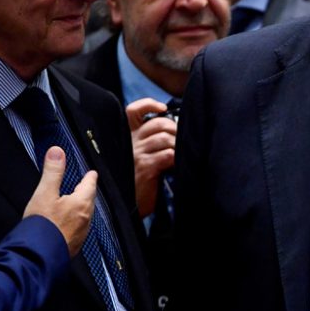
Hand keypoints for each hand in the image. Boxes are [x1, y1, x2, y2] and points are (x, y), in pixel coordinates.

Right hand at [23, 146, 96, 256]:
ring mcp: (81, 233)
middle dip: (87, 191)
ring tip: (76, 203)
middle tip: (85, 185)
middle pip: (90, 200)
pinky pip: (79, 228)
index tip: (92, 173)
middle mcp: (85, 219)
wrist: (37, 257)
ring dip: (82, 207)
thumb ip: (52, 172)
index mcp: (81, 203)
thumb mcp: (44, 193)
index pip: (90, 185)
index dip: (90, 177)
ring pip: (85, 215)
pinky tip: (68, 224)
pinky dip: (75, 221)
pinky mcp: (73, 245)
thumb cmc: (42, 226)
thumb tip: (57, 151)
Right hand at [126, 98, 176, 217]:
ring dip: (178, 144)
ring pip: (164, 138)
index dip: (148, 104)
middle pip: (158, 123)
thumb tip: (175, 130)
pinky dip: (177, 157)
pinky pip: (168, 154)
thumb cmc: (138, 180)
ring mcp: (137, 155)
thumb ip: (151, 142)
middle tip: (181, 140)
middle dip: (175, 128)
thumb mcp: (140, 156)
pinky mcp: (146, 168)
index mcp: (128, 137)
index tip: (162, 108)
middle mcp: (131, 143)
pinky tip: (177, 164)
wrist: (130, 206)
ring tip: (181, 154)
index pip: (133, 111)